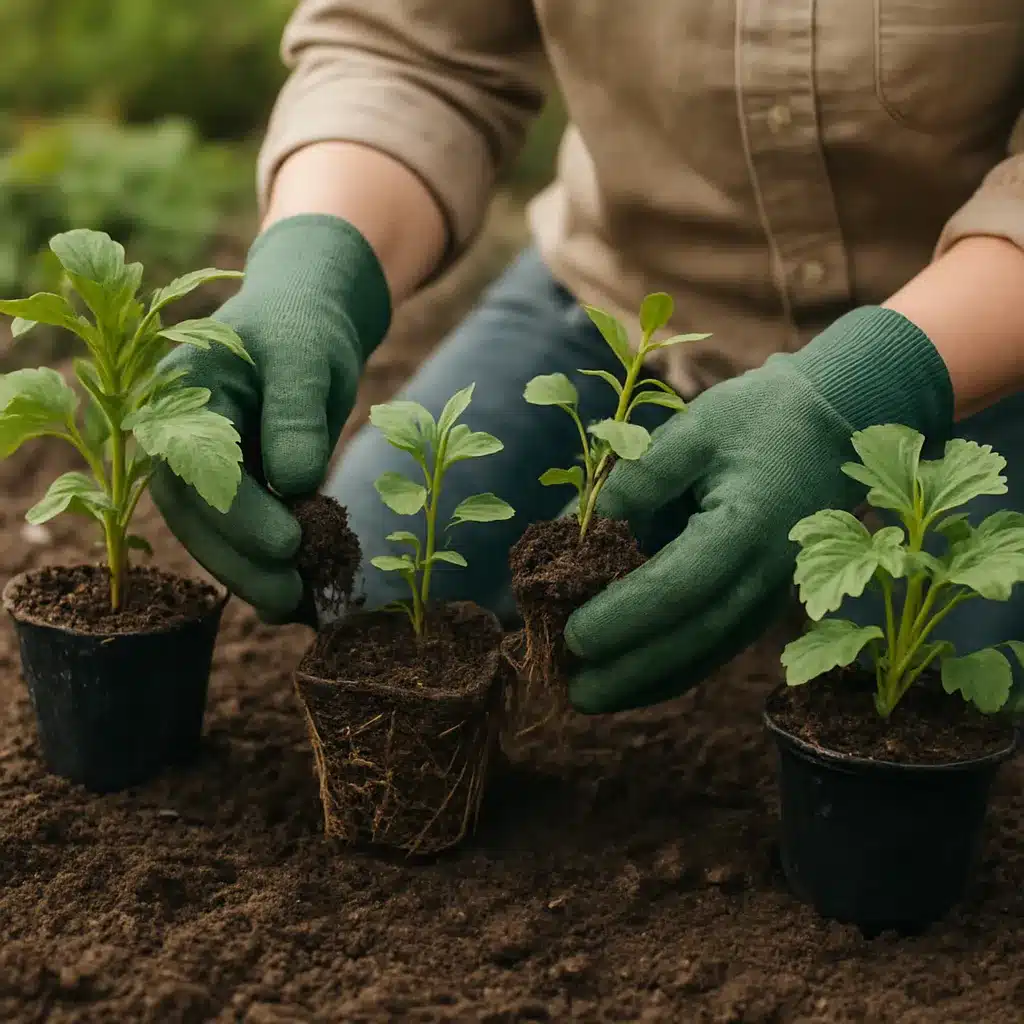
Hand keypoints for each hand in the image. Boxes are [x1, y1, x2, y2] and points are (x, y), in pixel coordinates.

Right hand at [151, 215, 390, 620]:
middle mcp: (174, 440)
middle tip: (293, 597)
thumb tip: (294, 484)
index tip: (289, 545)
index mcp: (180, 399)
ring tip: (299, 606)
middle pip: (195, 515)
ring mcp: (195, 468)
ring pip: (211, 534)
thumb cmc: (302, 330)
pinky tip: (296, 596)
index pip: (201, 470)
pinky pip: (236, 533)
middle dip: (242, 562)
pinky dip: (263, 565)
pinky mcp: (226, 488)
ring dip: (250, 575)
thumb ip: (295, 415)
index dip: (242, 515)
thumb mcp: (305, 358)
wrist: (304, 323)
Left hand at [562, 306, 954, 712]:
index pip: (678, 587)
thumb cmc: (758, 419)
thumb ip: (641, 477)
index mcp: (746, 526)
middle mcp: (765, 573)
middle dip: (630, 672)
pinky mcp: (766, 602)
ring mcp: (771, 594)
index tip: (574, 635)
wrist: (833, 426)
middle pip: (693, 639)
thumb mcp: (694, 429)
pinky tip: (635, 683)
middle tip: (573, 693)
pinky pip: (718, 647)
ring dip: (649, 683)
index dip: (625, 617)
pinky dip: (675, 670)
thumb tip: (587, 523)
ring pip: (707, 654)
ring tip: (592, 698)